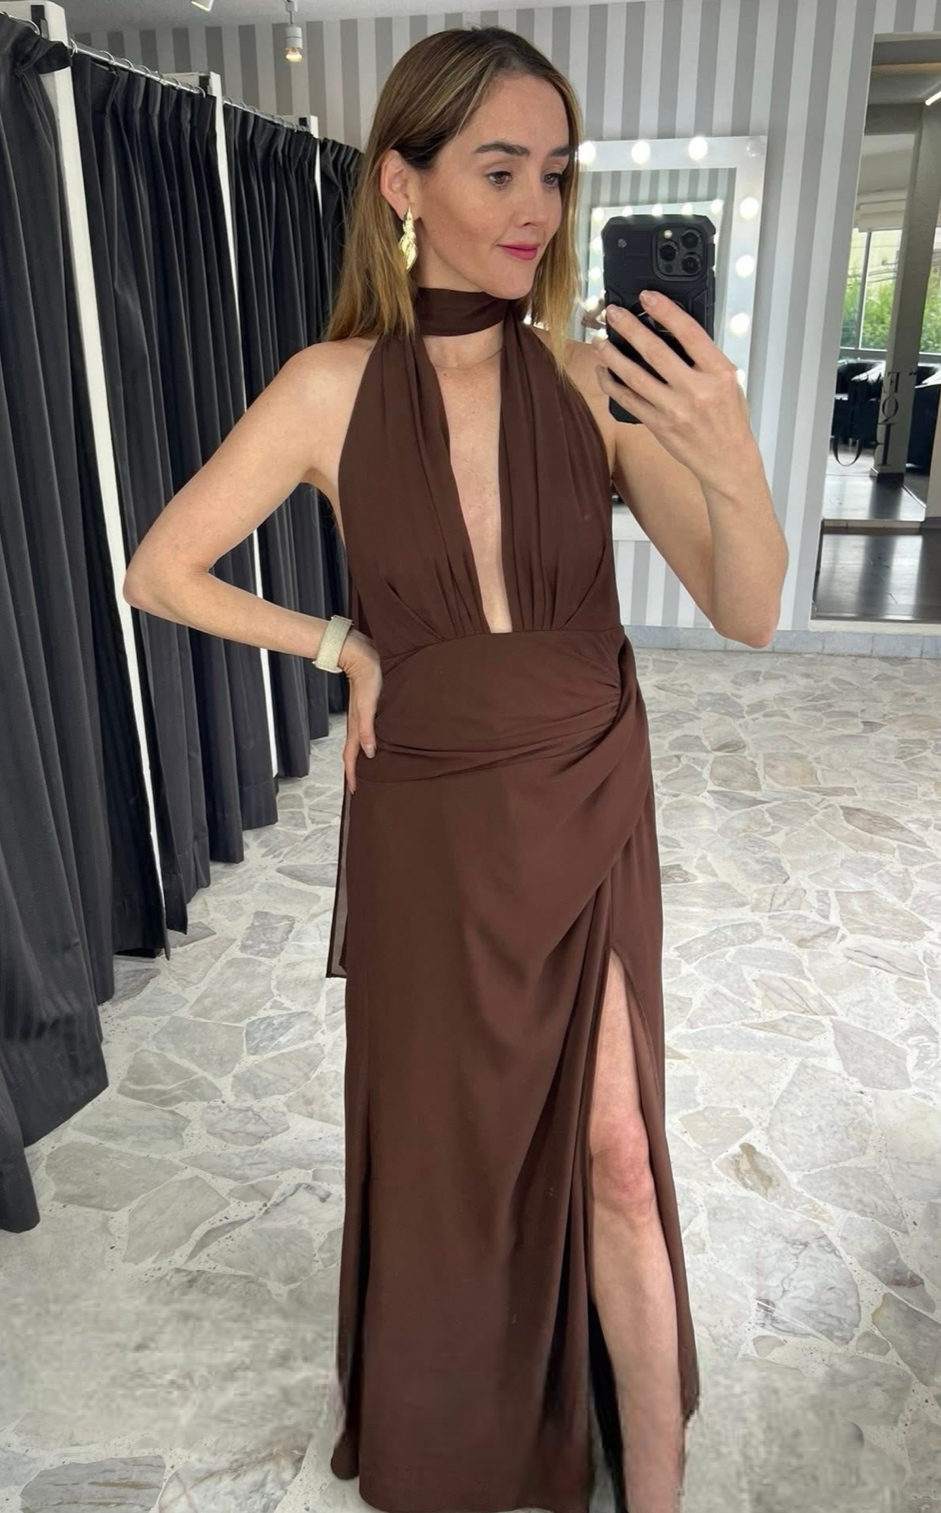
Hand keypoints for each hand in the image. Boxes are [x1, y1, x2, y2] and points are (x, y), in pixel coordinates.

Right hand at [337, 629, 381, 793]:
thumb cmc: (367, 676)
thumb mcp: (368, 706)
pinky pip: (366, 730)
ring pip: (360, 741)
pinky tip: (378, 740)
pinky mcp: (367, 706)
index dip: (353, 775)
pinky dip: (369, 740)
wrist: (360, 653)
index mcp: (356, 726)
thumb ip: (368, 730)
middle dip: (355, 770)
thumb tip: (370, 754)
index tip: (355, 791)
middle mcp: (357, 723)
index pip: (352, 756)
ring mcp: (361, 715)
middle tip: (361, 784)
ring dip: (362, 756)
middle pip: (354, 752)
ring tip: (369, 768)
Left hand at [591, 292, 755, 493]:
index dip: (665, 311)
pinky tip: (604, 372)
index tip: (647, 297)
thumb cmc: (729, 419)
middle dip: (630, 328)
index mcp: (717, 373)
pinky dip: (612, 385)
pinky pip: (629, 401)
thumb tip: (673, 332)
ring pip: (635, 377)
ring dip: (613, 356)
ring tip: (601, 342)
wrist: (727, 461)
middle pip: (655, 352)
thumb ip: (704, 359)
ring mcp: (674, 410)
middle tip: (613, 313)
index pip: (689, 333)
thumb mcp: (728, 382)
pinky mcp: (658, 426)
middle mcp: (695, 390)